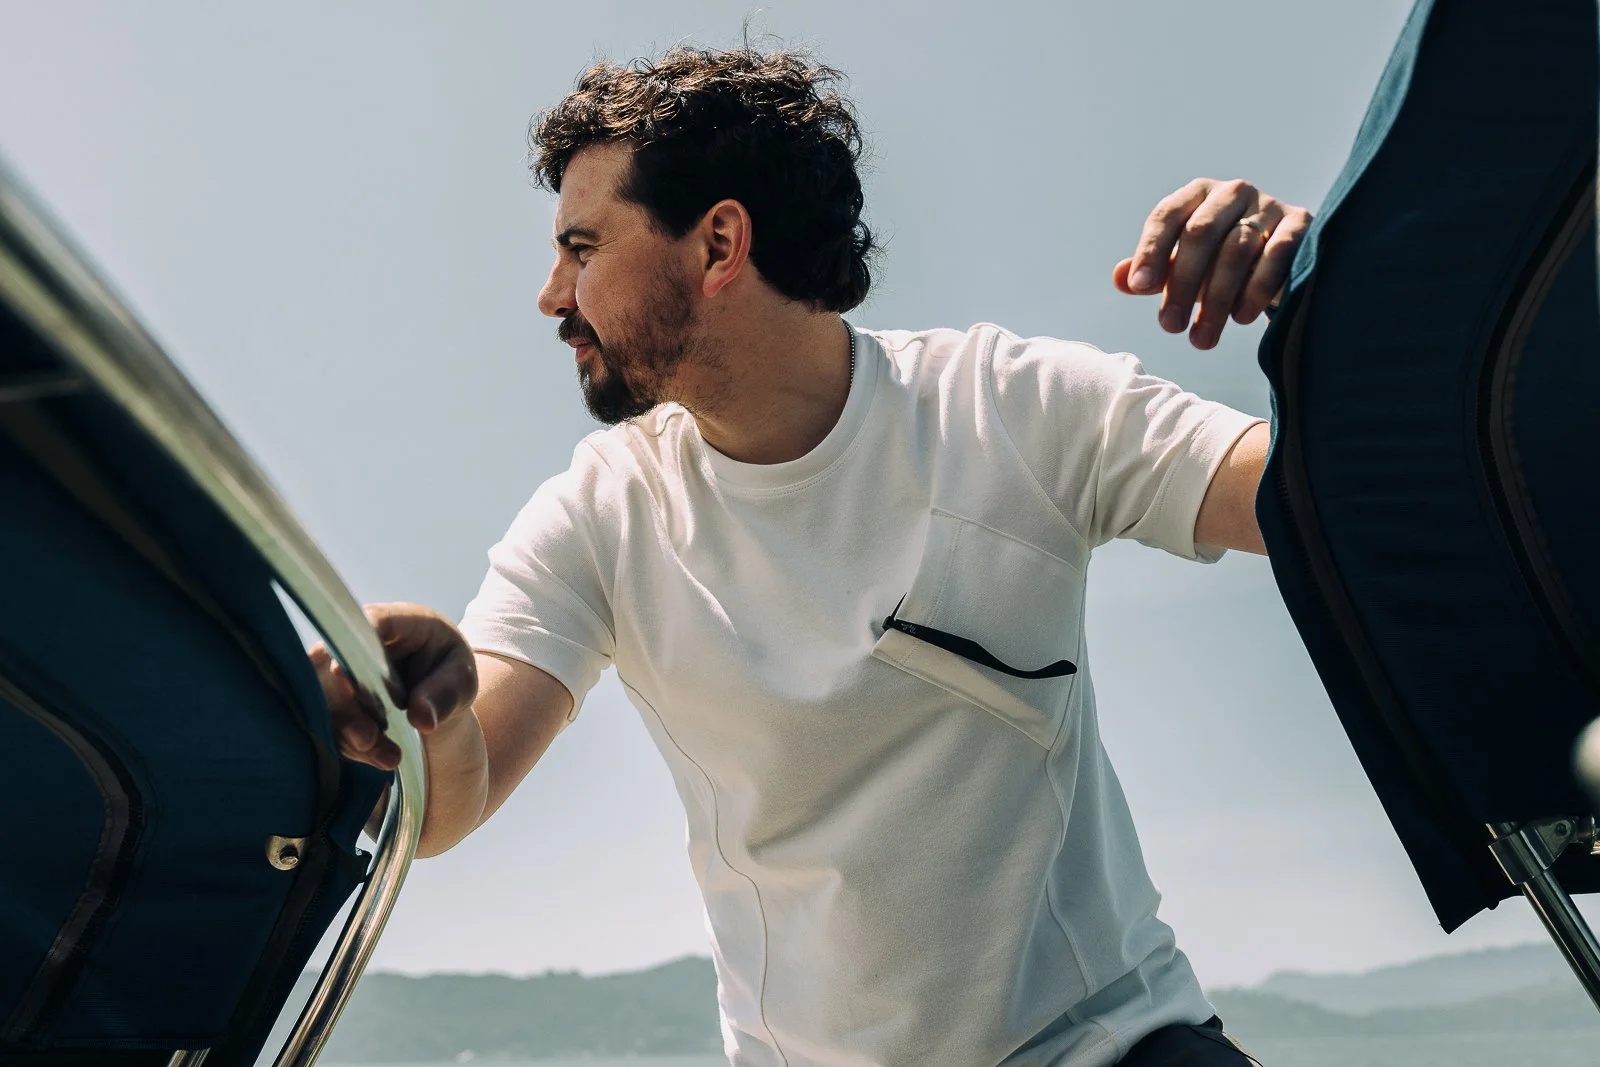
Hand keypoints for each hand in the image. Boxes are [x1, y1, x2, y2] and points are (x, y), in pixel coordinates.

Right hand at [310, 602, 479, 770]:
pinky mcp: (334, 699)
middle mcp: (360, 640)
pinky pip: (330, 723)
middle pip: (333, 664)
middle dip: (346, 708)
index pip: (371, 621)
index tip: (340, 672)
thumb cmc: (449, 672)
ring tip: (389, 757)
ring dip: (349, 734)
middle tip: (369, 739)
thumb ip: (445, 695)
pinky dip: (353, 746)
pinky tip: (382, 757)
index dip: (349, 642)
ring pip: (325, 699)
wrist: (436, 690)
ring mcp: (341, 668)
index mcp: (400, 621)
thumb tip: (421, 719)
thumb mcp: (461, 680)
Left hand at [1113, 177, 1311, 349]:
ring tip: (1202, 339)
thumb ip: (1153, 272)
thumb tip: (1120, 279)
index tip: (1140, 287)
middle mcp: (1231, 192)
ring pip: (1237, 250)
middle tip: (1170, 327)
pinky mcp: (1300, 223)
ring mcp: (1268, 205)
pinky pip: (1277, 254)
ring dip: (1216, 300)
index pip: (1166, 216)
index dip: (1151, 250)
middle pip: (1200, 234)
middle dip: (1182, 284)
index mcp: (1196, 195)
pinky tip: (1242, 318)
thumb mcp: (1183, 266)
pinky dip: (1257, 289)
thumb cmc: (1218, 262)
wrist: (1280, 261)